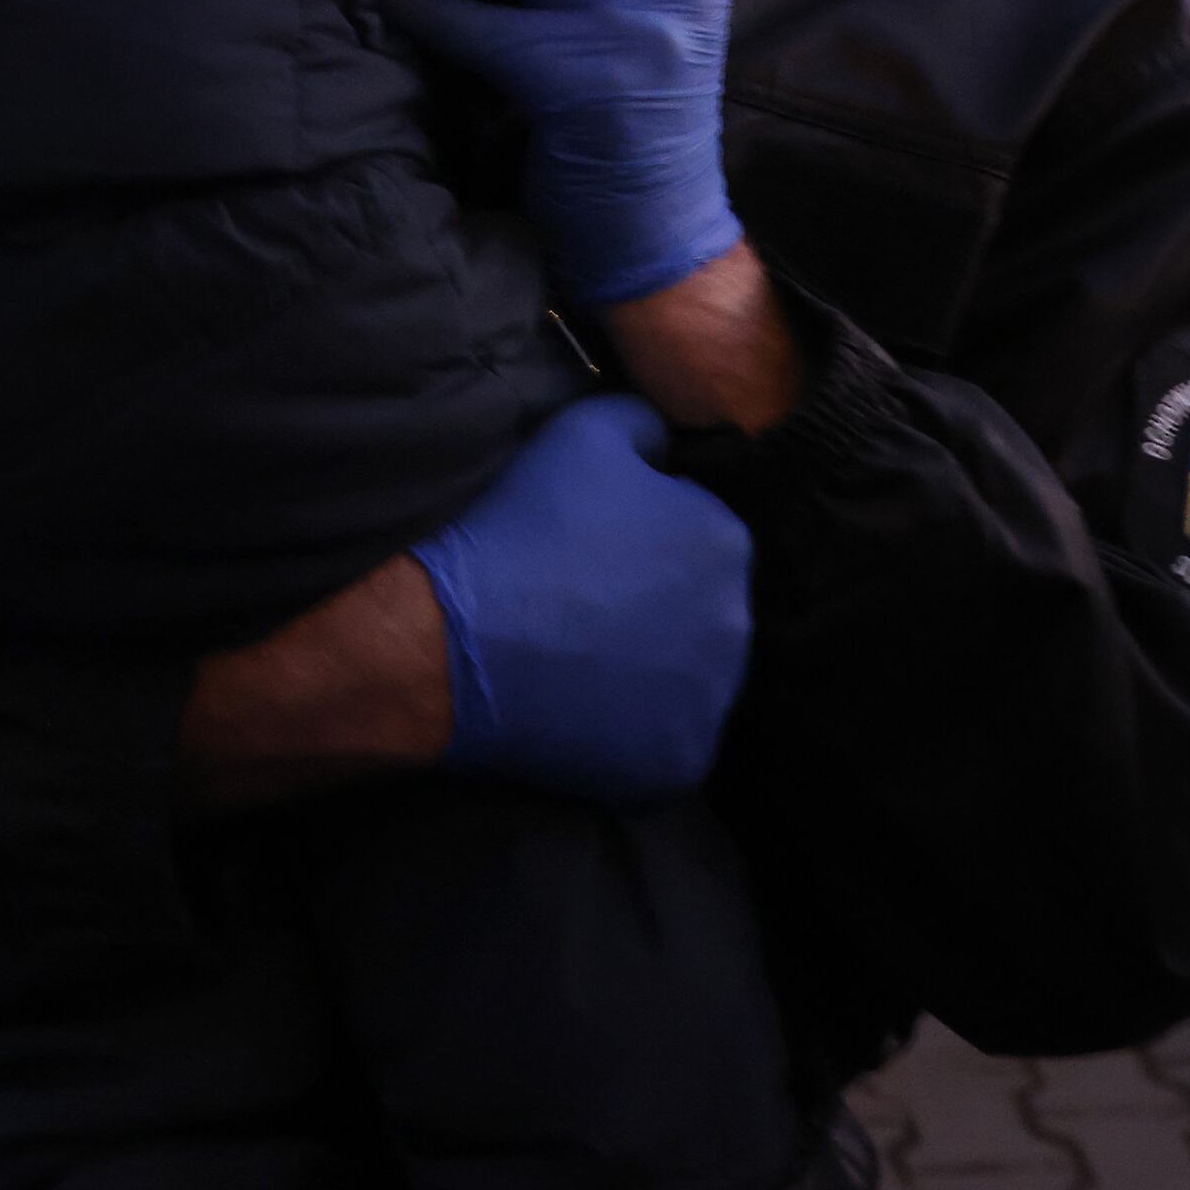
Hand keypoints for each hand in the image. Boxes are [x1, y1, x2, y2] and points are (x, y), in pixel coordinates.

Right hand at [411, 393, 753, 806]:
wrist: (451, 640)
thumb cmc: (518, 529)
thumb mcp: (581, 432)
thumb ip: (645, 425)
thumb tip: (667, 445)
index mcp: (724, 541)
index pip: (699, 538)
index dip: (644, 544)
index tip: (592, 555)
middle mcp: (738, 623)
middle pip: (702, 612)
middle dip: (657, 608)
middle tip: (582, 608)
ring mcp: (711, 703)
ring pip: (690, 681)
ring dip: (651, 673)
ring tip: (578, 663)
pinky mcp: (678, 764)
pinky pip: (667, 745)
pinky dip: (635, 735)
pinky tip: (581, 713)